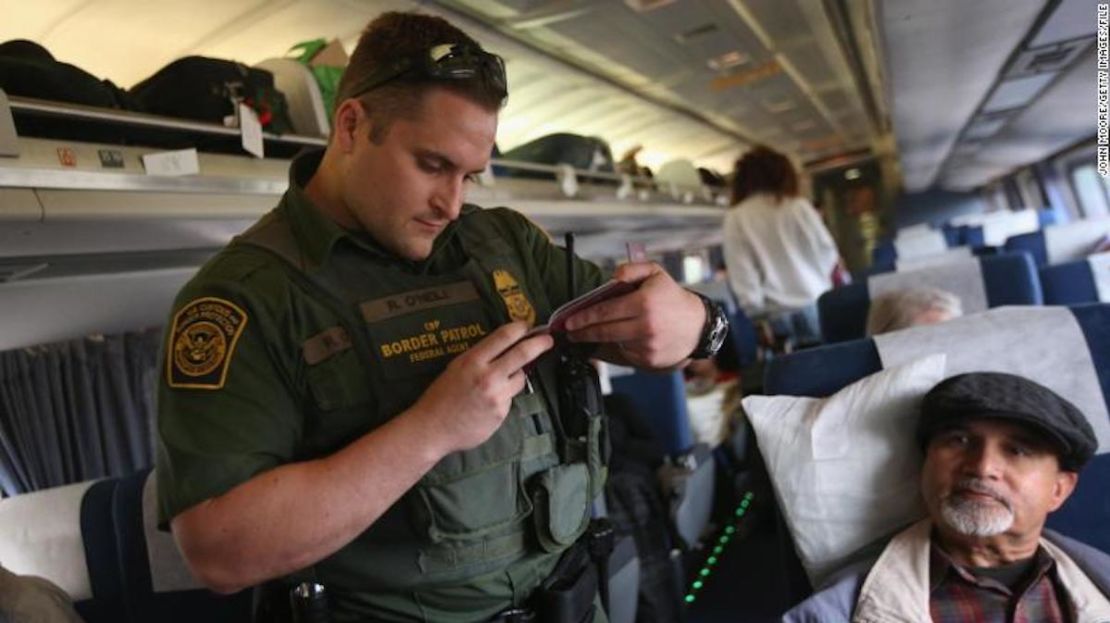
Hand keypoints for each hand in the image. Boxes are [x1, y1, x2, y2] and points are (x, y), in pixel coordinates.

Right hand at [408, 321, 553, 455]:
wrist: (432, 428)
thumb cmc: (440, 396)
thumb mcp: (456, 367)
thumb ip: (480, 358)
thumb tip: (504, 347)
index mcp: (473, 361)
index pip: (503, 336)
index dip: (520, 328)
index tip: (527, 326)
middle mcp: (488, 377)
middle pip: (523, 353)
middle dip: (539, 344)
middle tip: (548, 340)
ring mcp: (497, 396)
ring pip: (519, 379)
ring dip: (514, 377)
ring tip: (496, 384)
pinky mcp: (501, 413)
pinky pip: (509, 399)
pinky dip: (503, 398)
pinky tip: (486, 404)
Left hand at [563, 262, 704, 368]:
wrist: (697, 326)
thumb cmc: (672, 298)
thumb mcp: (655, 273)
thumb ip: (631, 269)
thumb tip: (611, 278)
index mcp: (644, 303)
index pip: (604, 311)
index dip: (583, 317)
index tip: (568, 321)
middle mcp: (645, 326)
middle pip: (603, 331)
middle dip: (582, 333)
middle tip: (569, 332)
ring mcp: (647, 345)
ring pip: (613, 342)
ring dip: (600, 338)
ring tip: (591, 333)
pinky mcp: (648, 360)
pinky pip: (625, 353)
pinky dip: (619, 346)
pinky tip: (621, 338)